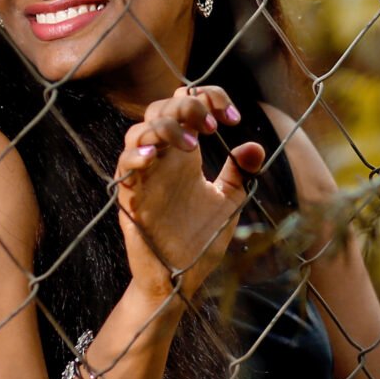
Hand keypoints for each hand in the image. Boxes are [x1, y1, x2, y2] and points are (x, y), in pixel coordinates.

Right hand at [114, 84, 266, 304]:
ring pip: (138, 131)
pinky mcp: (131, 199)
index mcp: (184, 154)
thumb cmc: (200, 239)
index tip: (233, 119)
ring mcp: (145, 177)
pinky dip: (136, 155)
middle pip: (160, 108)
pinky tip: (154, 156)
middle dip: (187, 107)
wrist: (182, 279)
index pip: (186, 104)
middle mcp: (163, 159)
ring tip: (192, 144)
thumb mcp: (227, 201)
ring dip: (165, 127)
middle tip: (213, 128)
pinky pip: (124, 167)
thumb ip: (240, 173)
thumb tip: (255, 146)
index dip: (209, 99)